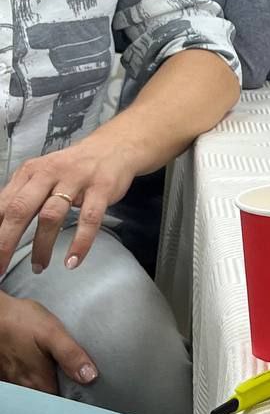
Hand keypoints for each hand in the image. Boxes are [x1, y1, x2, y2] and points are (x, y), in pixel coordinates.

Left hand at [0, 134, 138, 273]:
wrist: (114, 147)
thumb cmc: (73, 168)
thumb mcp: (42, 175)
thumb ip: (21, 196)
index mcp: (30, 171)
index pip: (4, 204)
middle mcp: (50, 173)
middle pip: (21, 209)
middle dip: (6, 241)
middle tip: (0, 267)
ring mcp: (77, 179)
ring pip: (52, 216)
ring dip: (42, 247)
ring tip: (38, 267)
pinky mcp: (102, 188)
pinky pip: (89, 219)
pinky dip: (80, 243)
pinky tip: (72, 261)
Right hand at [0, 291, 97, 392]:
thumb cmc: (22, 321)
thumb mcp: (53, 334)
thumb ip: (71, 355)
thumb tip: (89, 376)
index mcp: (37, 380)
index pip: (57, 401)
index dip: (72, 398)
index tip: (86, 390)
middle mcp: (22, 384)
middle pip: (45, 396)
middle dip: (60, 391)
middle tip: (78, 379)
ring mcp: (12, 377)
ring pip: (34, 388)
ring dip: (47, 383)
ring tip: (62, 371)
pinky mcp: (5, 369)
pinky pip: (22, 380)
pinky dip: (34, 376)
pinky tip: (42, 364)